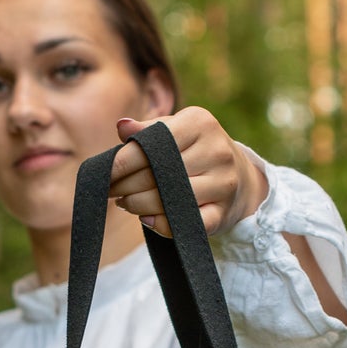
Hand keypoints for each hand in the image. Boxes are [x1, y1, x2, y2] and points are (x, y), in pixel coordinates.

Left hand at [108, 107, 268, 238]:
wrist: (242, 179)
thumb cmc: (196, 151)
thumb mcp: (177, 130)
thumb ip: (149, 130)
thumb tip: (122, 127)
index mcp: (200, 123)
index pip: (150, 145)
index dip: (121, 163)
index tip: (104, 173)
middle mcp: (216, 151)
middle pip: (156, 174)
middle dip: (125, 185)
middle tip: (111, 191)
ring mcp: (222, 184)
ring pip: (167, 200)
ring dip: (138, 205)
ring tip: (127, 202)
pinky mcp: (222, 213)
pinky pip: (184, 224)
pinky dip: (162, 224)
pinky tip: (148, 219)